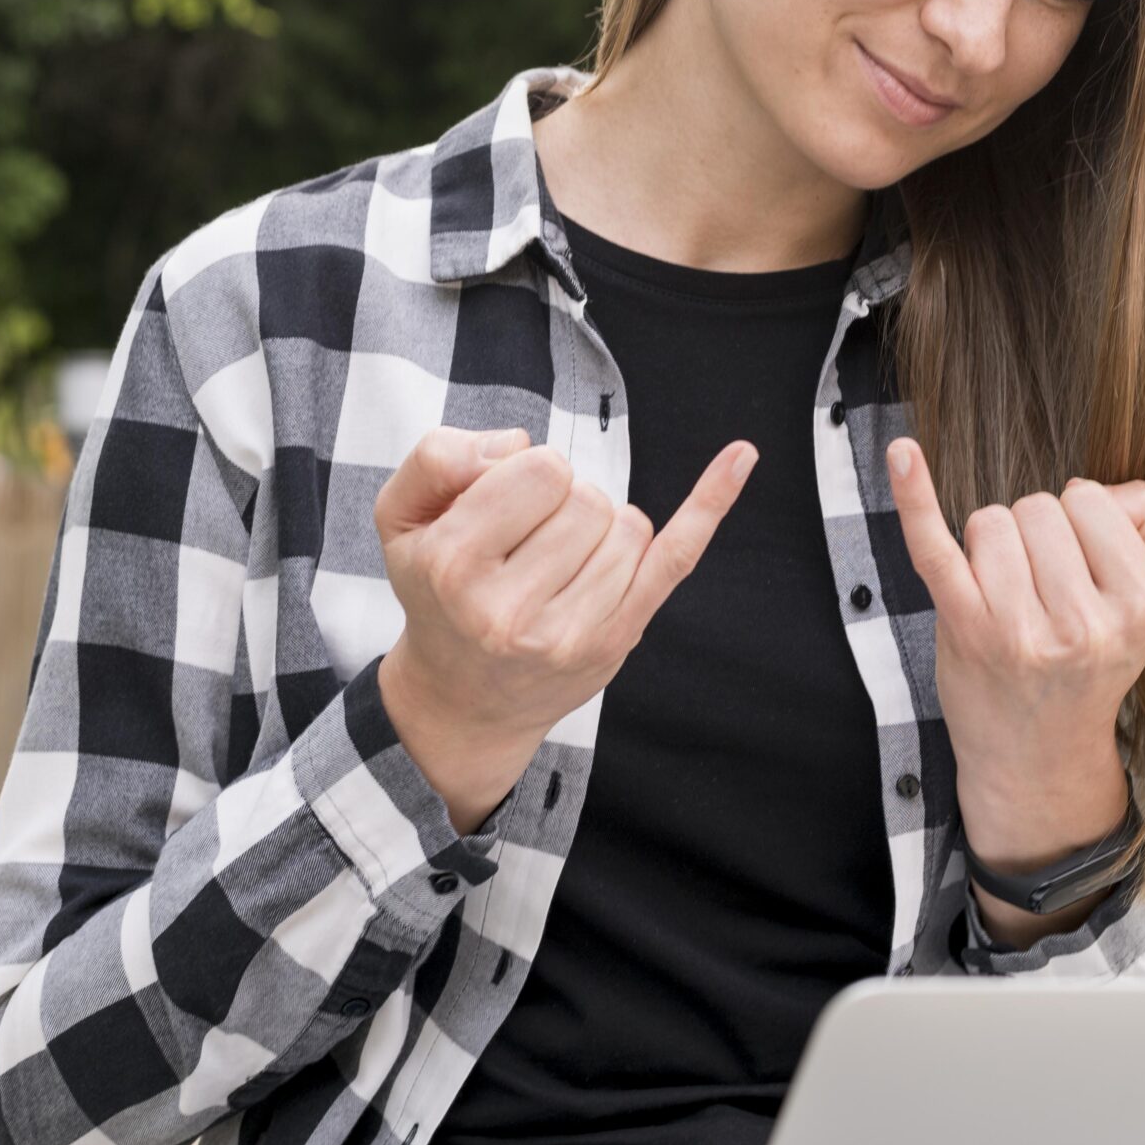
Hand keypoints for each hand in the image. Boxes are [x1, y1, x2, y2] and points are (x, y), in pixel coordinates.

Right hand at [374, 425, 755, 831]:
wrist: (462, 700)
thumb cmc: (438, 591)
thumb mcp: (404, 518)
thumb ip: (439, 458)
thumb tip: (519, 444)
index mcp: (454, 565)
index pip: (537, 469)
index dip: (525, 473)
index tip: (504, 507)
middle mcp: (510, 609)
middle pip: (587, 498)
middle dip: (564, 503)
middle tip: (528, 546)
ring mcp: (570, 632)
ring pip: (627, 523)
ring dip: (598, 529)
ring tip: (556, 567)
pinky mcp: (616, 639)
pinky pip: (675, 556)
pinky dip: (710, 504)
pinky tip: (740, 458)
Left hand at [883, 436, 1144, 843]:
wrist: (1038, 757)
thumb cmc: (1088, 664)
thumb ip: (1144, 534)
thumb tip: (1090, 489)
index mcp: (1141, 608)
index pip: (1095, 500)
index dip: (1079, 521)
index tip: (1078, 567)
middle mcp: (1086, 625)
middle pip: (1041, 507)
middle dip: (1034, 535)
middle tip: (1040, 594)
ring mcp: (1020, 630)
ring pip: (993, 519)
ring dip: (992, 546)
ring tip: (1008, 599)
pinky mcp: (964, 630)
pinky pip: (934, 545)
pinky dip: (914, 497)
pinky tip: (901, 455)